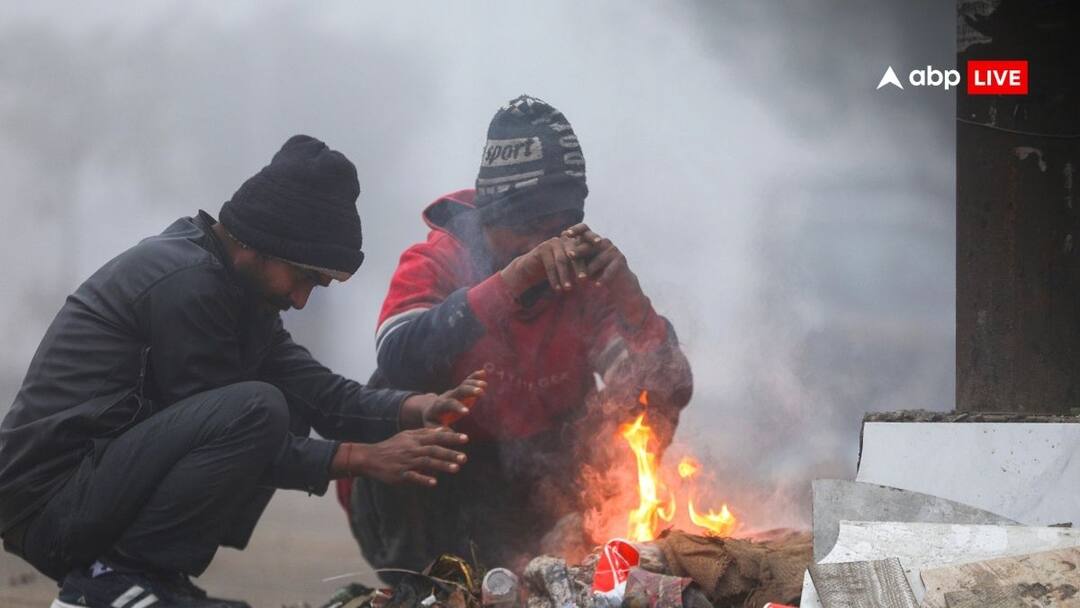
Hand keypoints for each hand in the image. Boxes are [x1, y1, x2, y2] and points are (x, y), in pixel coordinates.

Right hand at [331, 428, 468, 485]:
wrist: (370, 458)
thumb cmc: (391, 446)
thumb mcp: (406, 436)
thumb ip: (425, 433)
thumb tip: (443, 429)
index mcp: (415, 440)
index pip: (436, 437)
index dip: (451, 438)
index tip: (466, 438)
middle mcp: (412, 449)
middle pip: (434, 450)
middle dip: (450, 453)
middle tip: (464, 457)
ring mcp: (406, 462)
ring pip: (426, 462)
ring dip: (442, 465)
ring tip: (456, 468)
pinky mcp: (400, 474)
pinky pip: (413, 476)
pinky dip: (423, 479)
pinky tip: (434, 482)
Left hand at [431, 370, 485, 426]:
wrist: (430, 408)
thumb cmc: (433, 421)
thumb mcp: (431, 426)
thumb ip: (438, 429)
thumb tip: (446, 432)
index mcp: (439, 406)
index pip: (448, 404)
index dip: (457, 407)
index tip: (467, 412)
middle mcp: (447, 396)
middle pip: (458, 391)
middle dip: (469, 391)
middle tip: (480, 392)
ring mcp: (454, 392)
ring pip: (464, 385)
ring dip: (474, 383)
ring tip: (484, 385)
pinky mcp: (460, 389)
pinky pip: (467, 381)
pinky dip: (475, 376)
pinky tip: (483, 372)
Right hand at [499, 234, 596, 297]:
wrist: (534, 269)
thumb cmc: (559, 271)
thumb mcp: (573, 269)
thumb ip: (585, 269)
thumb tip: (602, 278)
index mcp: (576, 241)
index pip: (586, 240)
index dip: (592, 240)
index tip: (600, 245)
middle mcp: (565, 239)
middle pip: (574, 252)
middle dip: (579, 267)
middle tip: (584, 280)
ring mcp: (553, 242)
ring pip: (562, 260)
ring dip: (565, 276)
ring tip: (569, 289)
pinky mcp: (542, 248)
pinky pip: (550, 265)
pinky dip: (554, 279)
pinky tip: (558, 289)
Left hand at [562, 224, 649, 325]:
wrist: (617, 281)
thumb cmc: (595, 271)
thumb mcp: (583, 262)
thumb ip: (573, 254)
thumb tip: (556, 246)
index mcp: (593, 239)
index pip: (584, 229)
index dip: (575, 230)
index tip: (566, 234)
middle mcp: (604, 241)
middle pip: (590, 245)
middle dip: (579, 250)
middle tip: (570, 255)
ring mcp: (613, 250)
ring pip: (599, 259)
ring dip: (590, 269)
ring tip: (582, 278)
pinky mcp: (621, 259)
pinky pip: (610, 269)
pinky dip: (603, 278)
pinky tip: (596, 285)